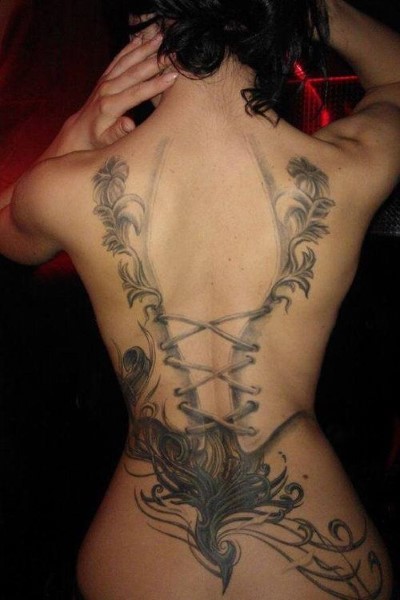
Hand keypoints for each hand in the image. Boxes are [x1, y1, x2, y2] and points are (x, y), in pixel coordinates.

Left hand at [59, 28, 176, 150]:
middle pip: (134, 73)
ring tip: (161, 37)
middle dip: (154, 62)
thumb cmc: (97, 140)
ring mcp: (105, 80)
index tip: (172, 77)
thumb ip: (118, 132)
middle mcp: (107, 89)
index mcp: (109, 106)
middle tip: (173, 52)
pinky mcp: (105, 76)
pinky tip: (142, 37)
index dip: (155, 85)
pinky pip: (119, 58)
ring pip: (127, 61)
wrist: (80, 131)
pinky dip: (130, 47)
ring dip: (144, 48)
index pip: (136, 93)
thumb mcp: (107, 142)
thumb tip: (130, 123)